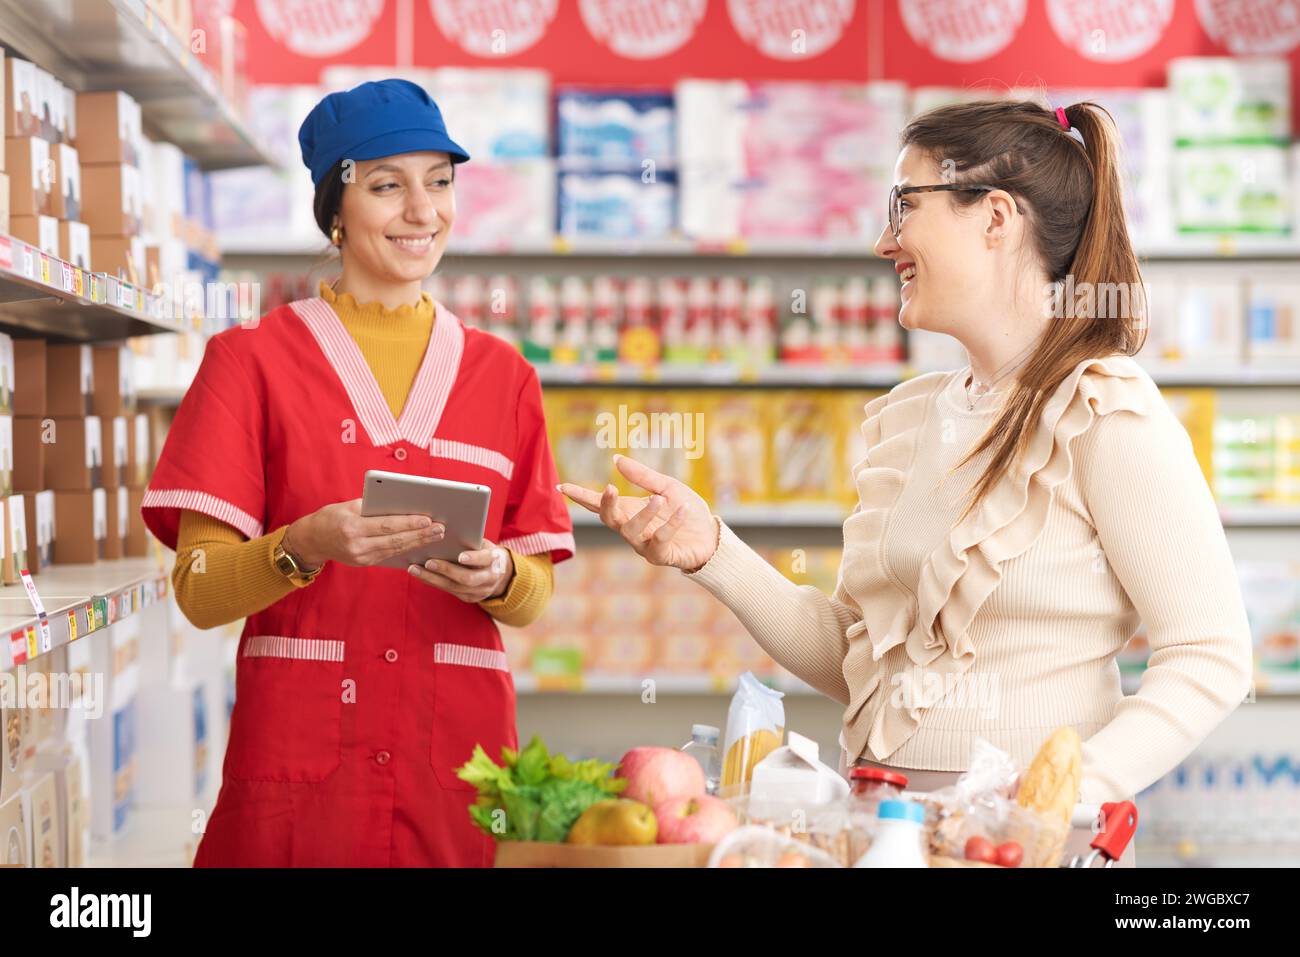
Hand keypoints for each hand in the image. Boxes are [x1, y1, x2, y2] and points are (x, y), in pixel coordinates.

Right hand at [282, 499, 444, 569]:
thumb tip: (401, 504)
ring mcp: (361, 558)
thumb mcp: (347, 506)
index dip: (409, 524)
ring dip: (417, 543)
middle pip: (395, 540)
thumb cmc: (330, 517)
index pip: (386, 525)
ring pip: (395, 550)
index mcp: (352, 527)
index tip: (428, 520)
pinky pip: (390, 556)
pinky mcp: (365, 563)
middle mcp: (357, 545)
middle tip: (440, 528)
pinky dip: (407, 549)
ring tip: (436, 535)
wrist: (311, 541)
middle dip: (420, 535)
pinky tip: (422, 544)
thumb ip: (371, 506)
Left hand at [408, 539, 514, 601]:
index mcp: (495, 560)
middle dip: (447, 570)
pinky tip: (419, 574)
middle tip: (429, 562)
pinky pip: (448, 590)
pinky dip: (432, 581)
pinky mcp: (468, 598)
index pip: (485, 559)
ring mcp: (479, 592)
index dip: (474, 558)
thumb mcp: (484, 544)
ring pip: (453, 587)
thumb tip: (443, 532)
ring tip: (414, 569)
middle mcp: (489, 579)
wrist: (499, 573)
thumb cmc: (485, 551)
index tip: (460, 556)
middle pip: (467, 578)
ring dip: (432, 578)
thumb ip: (470, 542)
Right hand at [558, 454, 717, 571]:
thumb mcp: (667, 487)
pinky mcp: (662, 556)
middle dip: (606, 505)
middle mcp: (632, 528)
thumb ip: (643, 476)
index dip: (581, 496)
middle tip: (611, 488)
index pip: (599, 504)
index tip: (562, 486)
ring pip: (631, 532)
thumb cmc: (686, 511)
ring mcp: (644, 544)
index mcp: (629, 510)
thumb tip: (616, 459)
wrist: (711, 535)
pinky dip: (669, 525)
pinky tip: (682, 510)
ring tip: (658, 499)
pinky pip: (659, 542)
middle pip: (609, 519)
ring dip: (643, 514)